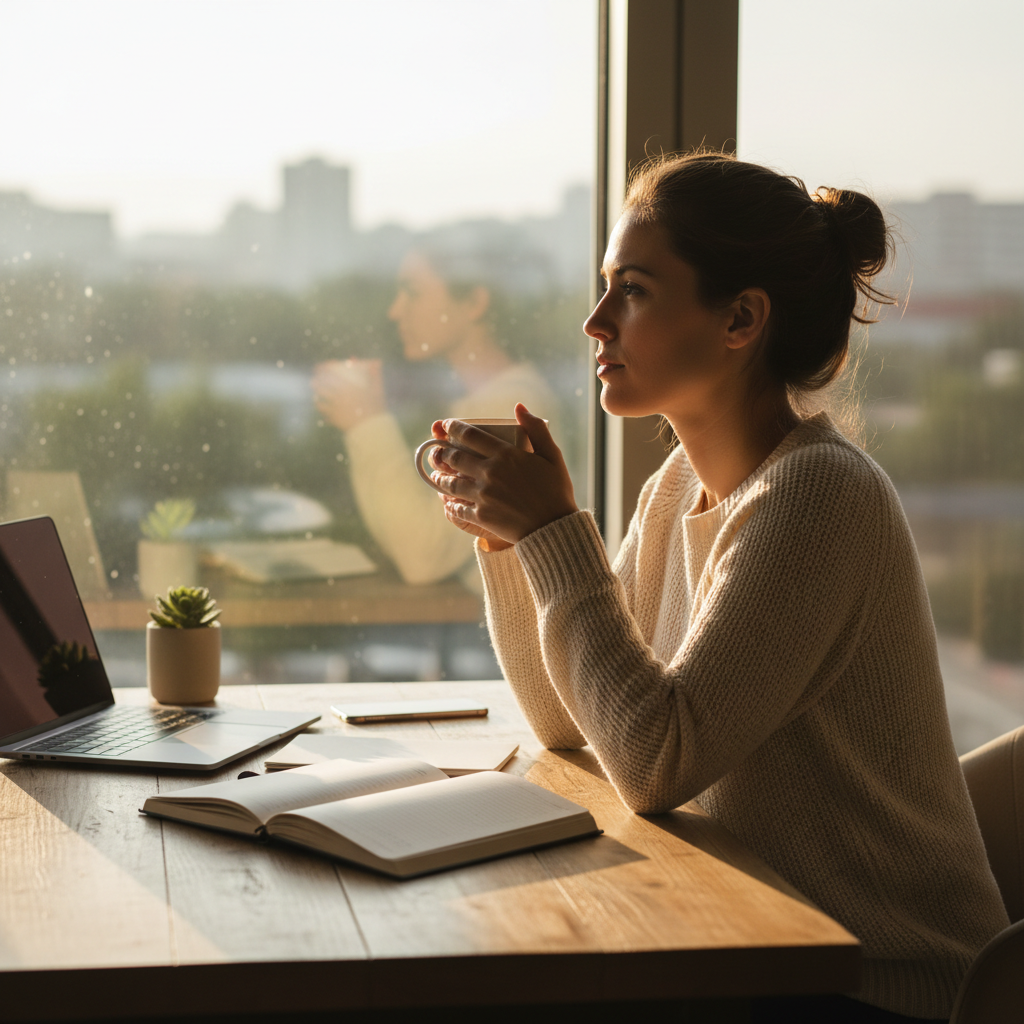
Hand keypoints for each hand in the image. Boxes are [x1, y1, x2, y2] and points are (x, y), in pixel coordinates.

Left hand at [311, 359, 384, 430]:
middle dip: (316, 383)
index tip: (318, 367)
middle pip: (322, 386)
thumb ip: (375, 375)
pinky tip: (320, 407)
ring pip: (320, 399)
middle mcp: (339, 395)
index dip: (323, 369)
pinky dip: (321, 409)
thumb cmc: (376, 407)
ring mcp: (335, 407)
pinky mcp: (334, 418)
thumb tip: (377, 362)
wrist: (372, 427)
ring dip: (317, 396)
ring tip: (315, 395)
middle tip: (313, 381)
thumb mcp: (377, 389)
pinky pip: (324, 412)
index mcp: (348, 385)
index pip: (331, 374)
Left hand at [431, 404, 577, 546]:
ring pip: (450, 483)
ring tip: (437, 475)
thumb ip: (536, 428)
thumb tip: (519, 407)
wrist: (554, 528)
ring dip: (440, 477)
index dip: (453, 428)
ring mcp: (483, 495)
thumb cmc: (556, 491)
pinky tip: (448, 501)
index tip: (446, 426)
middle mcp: (489, 472)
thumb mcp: (552, 455)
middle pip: (454, 457)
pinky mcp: (481, 516)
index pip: (469, 435)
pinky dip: (450, 503)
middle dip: (443, 452)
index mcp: (505, 454)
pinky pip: (457, 508)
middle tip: (439, 451)